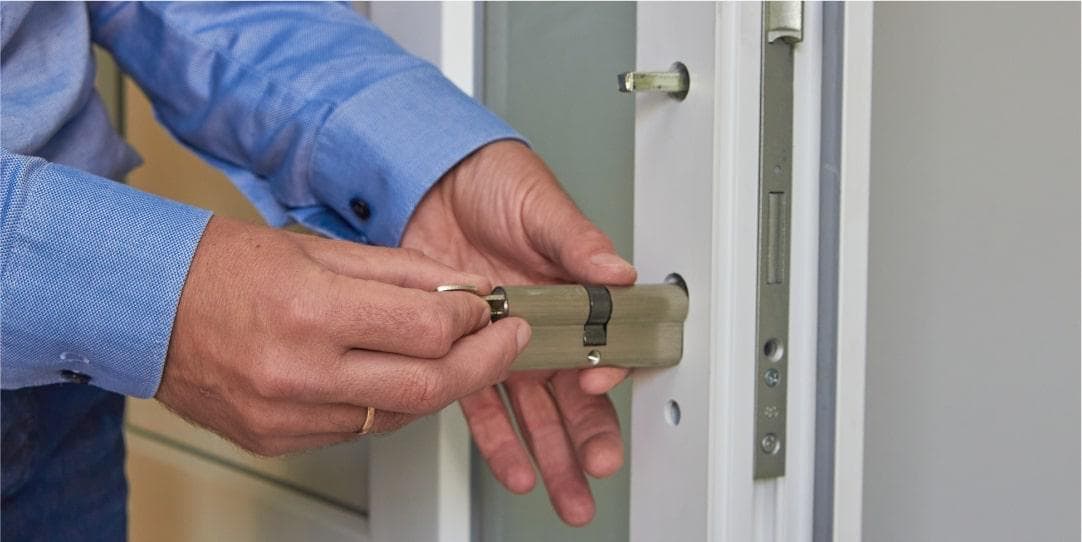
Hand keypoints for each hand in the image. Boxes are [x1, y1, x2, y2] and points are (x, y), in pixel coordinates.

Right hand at [158, 216, 529, 456]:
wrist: (143, 307)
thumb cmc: (222, 268)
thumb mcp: (320, 250)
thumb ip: (403, 274)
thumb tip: (467, 289)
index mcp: (309, 311)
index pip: (426, 331)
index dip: (474, 322)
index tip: (491, 310)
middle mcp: (297, 372)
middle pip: (426, 387)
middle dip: (483, 365)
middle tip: (506, 343)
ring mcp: (286, 416)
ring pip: (398, 416)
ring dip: (439, 386)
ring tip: (454, 354)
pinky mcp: (277, 441)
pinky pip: (358, 431)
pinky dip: (390, 405)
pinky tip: (398, 377)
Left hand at [402, 140, 636, 525]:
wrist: (434, 177)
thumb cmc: (496, 182)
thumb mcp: (542, 207)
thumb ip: (577, 242)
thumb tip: (617, 270)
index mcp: (574, 294)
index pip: (604, 343)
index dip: (609, 367)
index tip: (597, 379)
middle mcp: (544, 326)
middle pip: (576, 392)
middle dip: (589, 435)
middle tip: (597, 467)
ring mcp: (504, 344)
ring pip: (535, 410)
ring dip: (550, 452)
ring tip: (565, 491)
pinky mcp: (463, 351)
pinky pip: (483, 403)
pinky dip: (499, 439)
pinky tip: (515, 468)